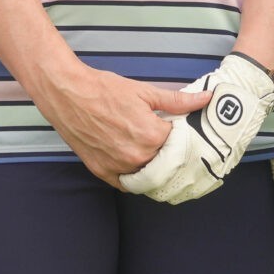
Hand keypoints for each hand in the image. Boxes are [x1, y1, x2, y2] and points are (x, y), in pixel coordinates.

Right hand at [32, 62, 211, 184]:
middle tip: (167, 140)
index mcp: (151, 136)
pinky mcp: (102, 172)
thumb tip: (206, 99)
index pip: (180, 145)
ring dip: (153, 167)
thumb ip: (178, 101)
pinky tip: (135, 161)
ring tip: (151, 150)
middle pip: (166, 163)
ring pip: (147, 177)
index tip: (181, 131)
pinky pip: (126, 183)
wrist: (67, 93)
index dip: (182, 136)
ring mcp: (118, 167)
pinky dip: (133, 175)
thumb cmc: (104, 89)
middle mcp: (136, 157)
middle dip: (170, 152)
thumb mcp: (145, 91)